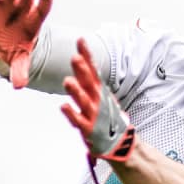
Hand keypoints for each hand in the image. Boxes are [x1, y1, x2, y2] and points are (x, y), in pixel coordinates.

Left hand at [61, 38, 135, 161]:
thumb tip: (81, 59)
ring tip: (67, 81)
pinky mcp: (89, 129)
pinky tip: (63, 106)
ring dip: (76, 91)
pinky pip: (78, 121)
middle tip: (75, 58)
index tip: (81, 40)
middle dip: (83, 70)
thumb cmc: (106, 117)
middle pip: (89, 83)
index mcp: (99, 90)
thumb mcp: (101, 95)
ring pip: (84, 101)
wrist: (120, 143)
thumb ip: (89, 79)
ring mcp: (94, 114)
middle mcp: (97, 100)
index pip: (92, 69)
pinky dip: (71, 114)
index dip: (87, 55)